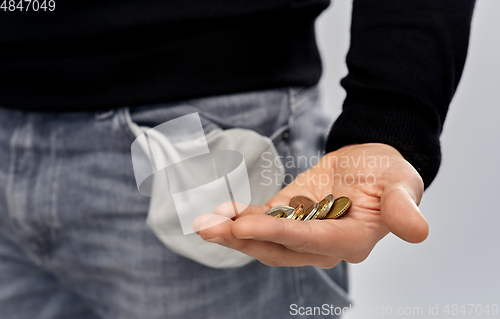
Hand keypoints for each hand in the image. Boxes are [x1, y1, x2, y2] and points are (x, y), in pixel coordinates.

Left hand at [196, 143, 427, 267]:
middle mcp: (323, 245)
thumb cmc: (389, 173)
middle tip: (208, 228)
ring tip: (204, 224)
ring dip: (234, 232)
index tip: (244, 224)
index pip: (309, 241)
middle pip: (279, 247)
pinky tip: (220, 212)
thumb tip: (417, 231)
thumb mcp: (403, 183)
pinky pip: (263, 222)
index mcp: (351, 240)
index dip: (277, 233)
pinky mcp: (291, 217)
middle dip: (242, 238)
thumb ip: (403, 208)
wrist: (372, 164)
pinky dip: (241, 218)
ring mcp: (303, 233)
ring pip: (265, 240)